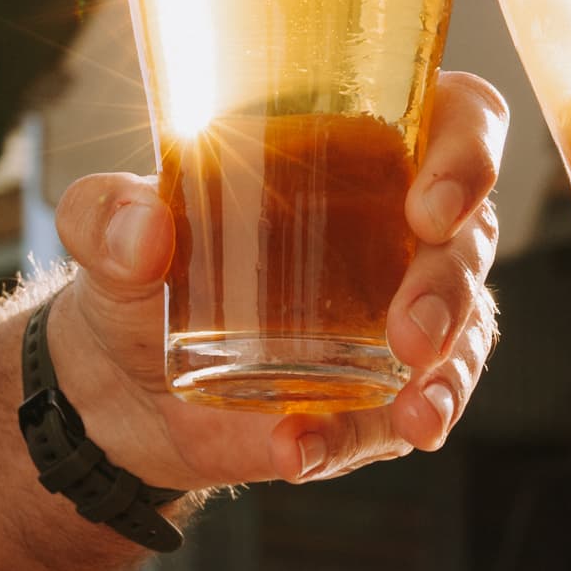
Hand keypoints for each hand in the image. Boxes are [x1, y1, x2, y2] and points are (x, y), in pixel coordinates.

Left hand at [46, 72, 506, 490]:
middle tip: (410, 332)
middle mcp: (396, 226)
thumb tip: (145, 229)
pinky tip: (304, 450)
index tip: (431, 203)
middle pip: (470, 236)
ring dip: (446, 374)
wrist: (118, 378)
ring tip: (410, 414)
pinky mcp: (377, 395)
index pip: (457, 120)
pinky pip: (397, 416)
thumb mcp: (101, 226)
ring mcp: (398, 314)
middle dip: (450, 286)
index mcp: (356, 148)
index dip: (468, 153)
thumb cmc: (137, 265)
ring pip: (465, 332)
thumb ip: (105, 215)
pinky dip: (359, 439)